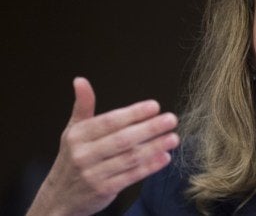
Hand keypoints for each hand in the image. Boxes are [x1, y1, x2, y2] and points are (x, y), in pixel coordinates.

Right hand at [27, 77, 179, 215]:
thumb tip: (80, 80)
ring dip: (154, 147)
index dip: (133, 113)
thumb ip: (83, 106)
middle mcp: (84, 154)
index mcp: (78, 136)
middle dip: (150, 128)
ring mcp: (93, 174)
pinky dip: (149, 167)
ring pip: (129, 158)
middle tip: (171, 119)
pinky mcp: (104, 190)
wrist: (60, 197)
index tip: (155, 106)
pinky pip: (131, 176)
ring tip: (173, 138)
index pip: (110, 121)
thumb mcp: (73, 131)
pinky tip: (164, 157)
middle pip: (122, 139)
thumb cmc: (72, 158)